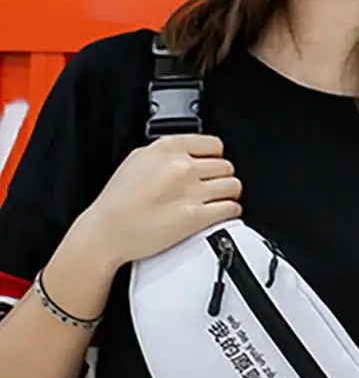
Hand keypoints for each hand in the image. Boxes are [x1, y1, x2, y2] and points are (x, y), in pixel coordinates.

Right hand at [82, 134, 241, 266]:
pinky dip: (231, 211)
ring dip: (229, 194)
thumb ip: (167, 152)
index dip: (215, 158)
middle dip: (221, 177)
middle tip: (212, 186)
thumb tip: (189, 152)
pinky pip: (230, 208)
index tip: (212, 166)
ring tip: (219, 199)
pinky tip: (221, 212)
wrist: (105, 233)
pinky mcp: (195, 217)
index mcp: (168, 148)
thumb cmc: (117, 201)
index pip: (215, 145)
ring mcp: (190, 191)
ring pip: (233, 186)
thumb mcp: (138, 159)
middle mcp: (181, 167)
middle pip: (226, 166)